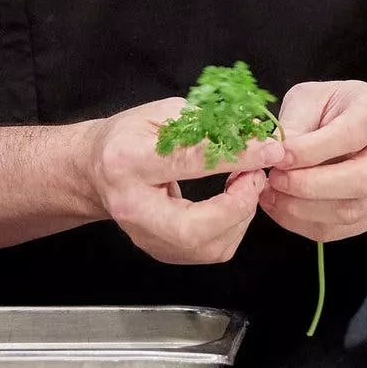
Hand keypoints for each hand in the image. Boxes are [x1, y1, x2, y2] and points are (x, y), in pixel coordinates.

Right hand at [87, 99, 281, 263]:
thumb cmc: (129, 138)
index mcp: (127, 162)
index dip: (236, 156)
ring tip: (244, 183)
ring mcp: (145, 237)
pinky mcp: (161, 252)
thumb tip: (252, 131)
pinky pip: (211, 251)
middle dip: (238, 206)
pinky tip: (232, 201)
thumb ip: (204, 123)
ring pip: (207, 247)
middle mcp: (132, 208)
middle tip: (255, 176)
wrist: (97, 171)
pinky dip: (232, 226)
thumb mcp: (161, 114)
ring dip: (240, 216)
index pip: (188, 162)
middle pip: (193, 228)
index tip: (270, 148)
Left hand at [262, 82, 366, 242]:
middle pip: (361, 179)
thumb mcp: (310, 97)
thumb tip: (272, 153)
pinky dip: (304, 223)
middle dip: (308, 185)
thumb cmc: (334, 108)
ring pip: (350, 211)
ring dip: (302, 209)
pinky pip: (340, 229)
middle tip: (275, 178)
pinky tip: (281, 207)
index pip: (350, 134)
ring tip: (272, 194)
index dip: (310, 150)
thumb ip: (293, 122)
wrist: (365, 129)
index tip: (277, 156)